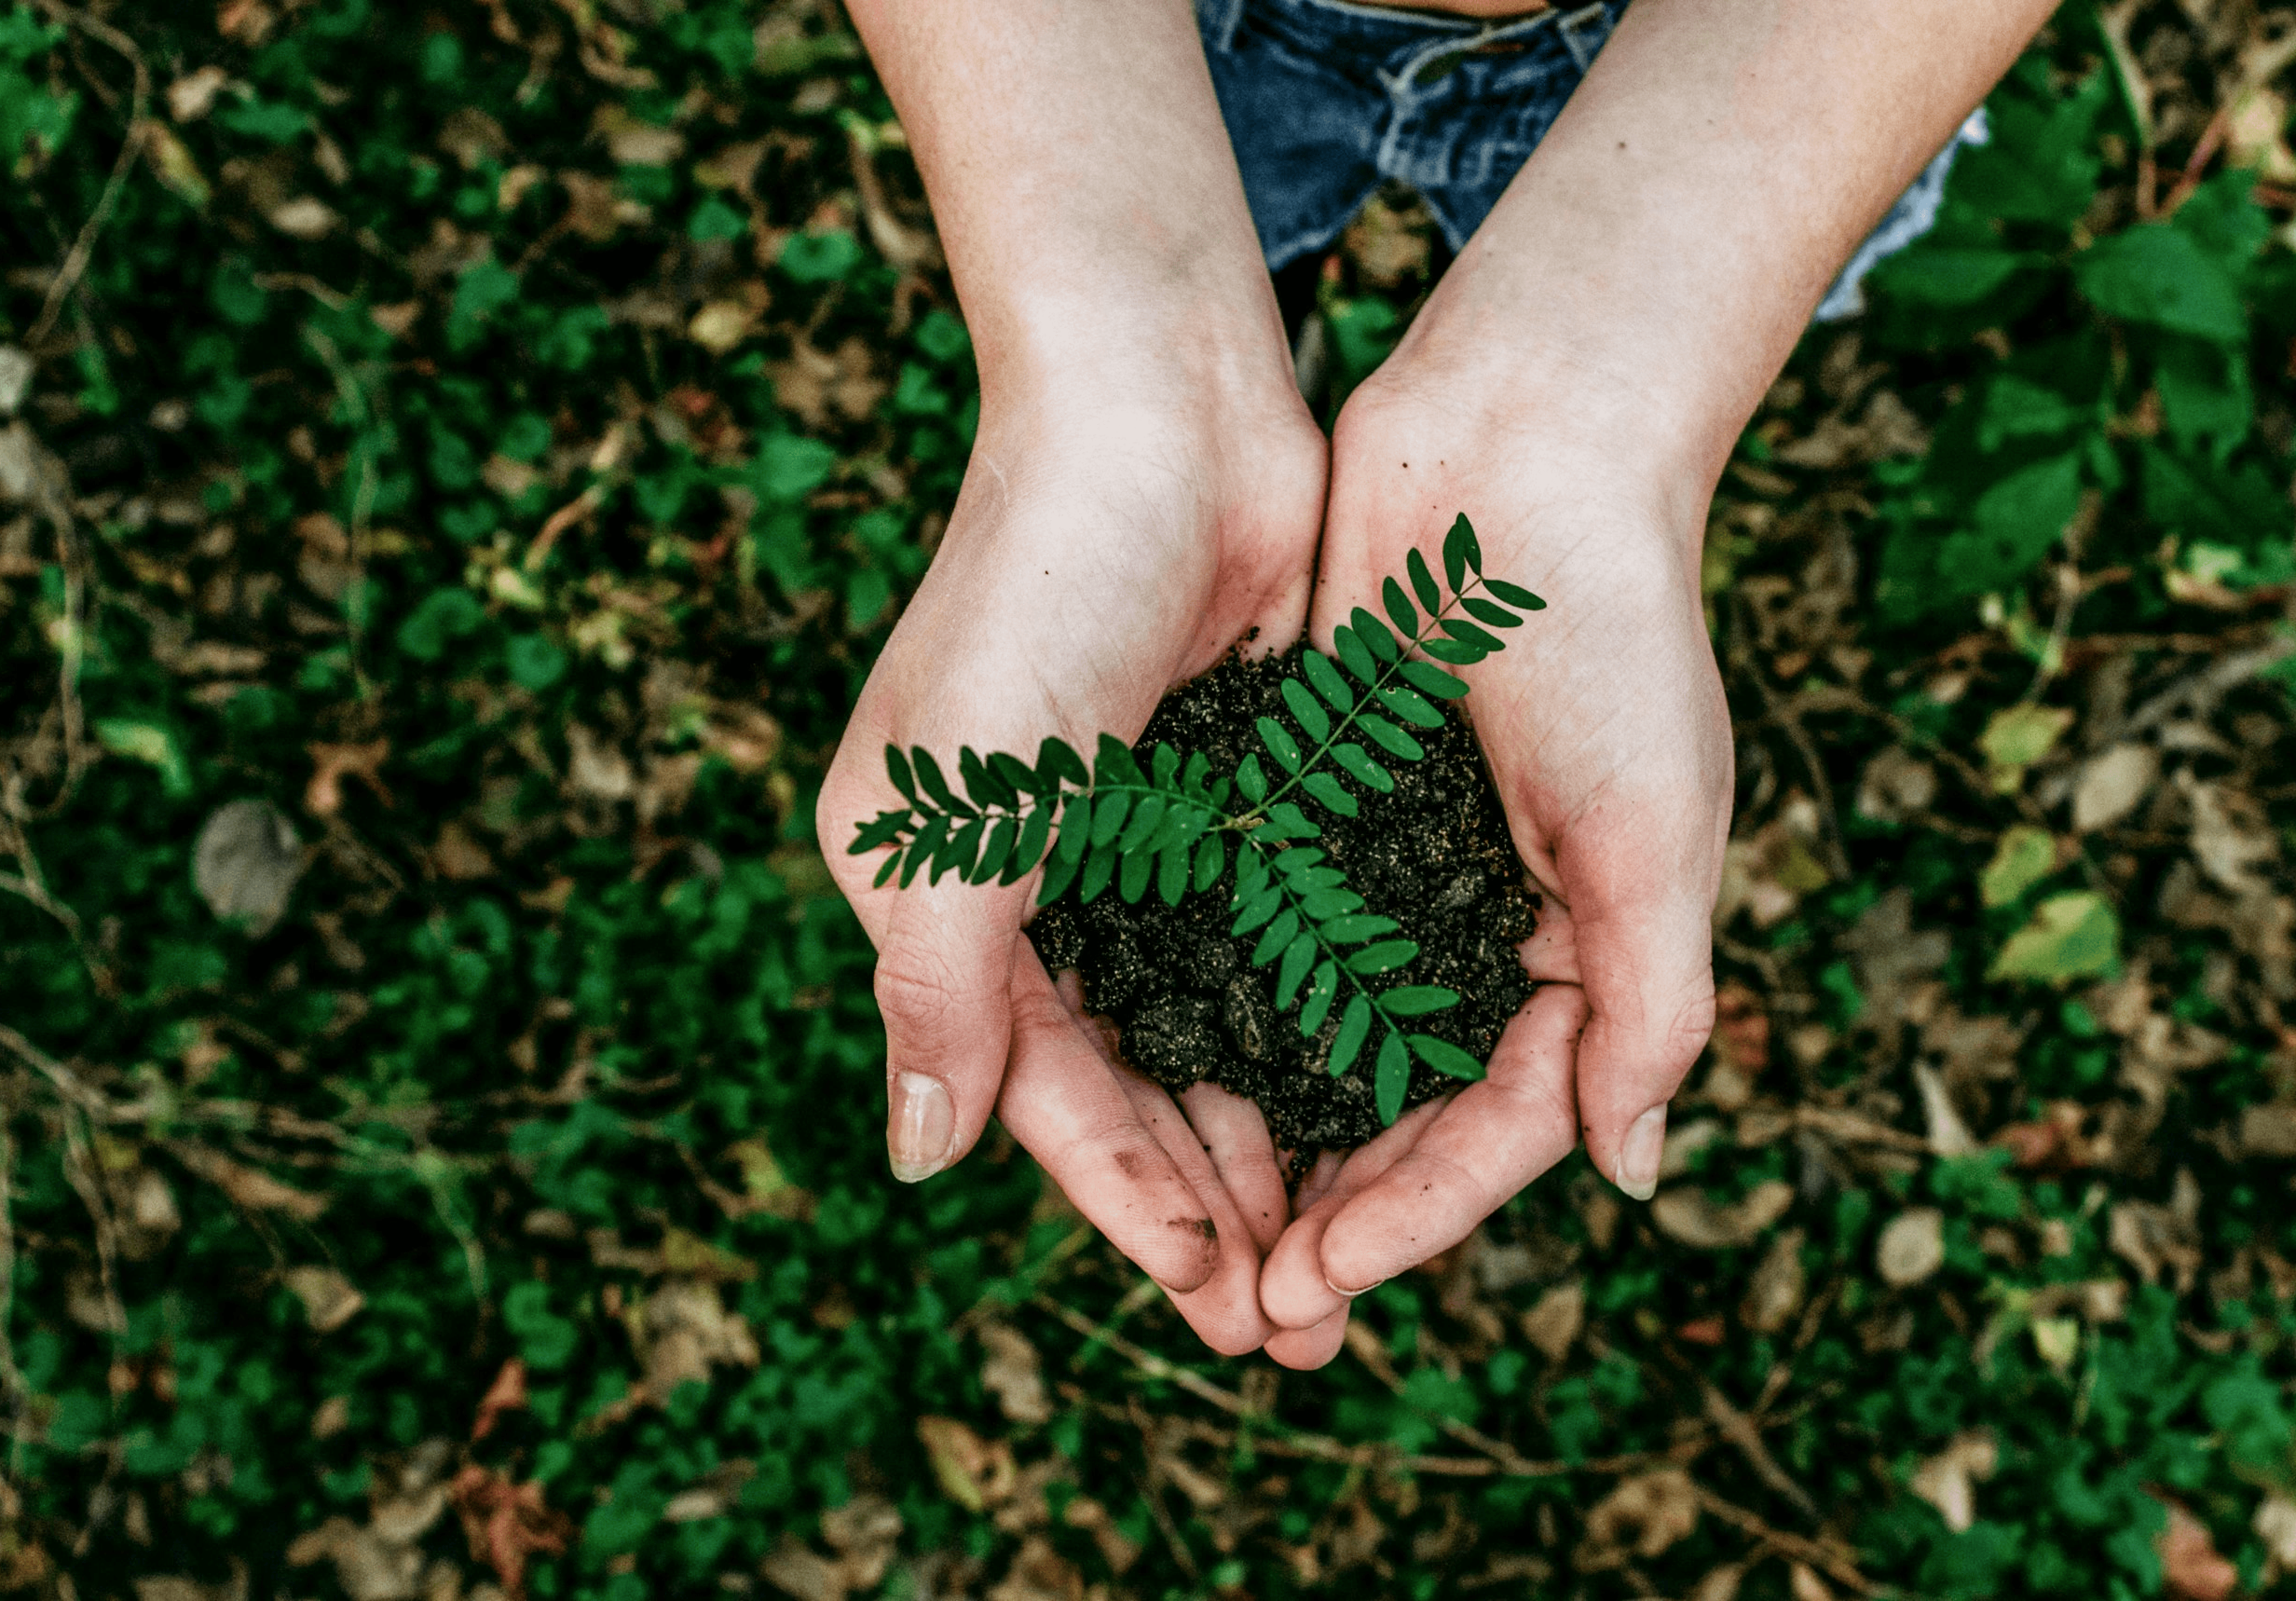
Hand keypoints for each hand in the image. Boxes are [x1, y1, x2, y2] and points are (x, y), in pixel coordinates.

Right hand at [818, 371, 1321, 1353]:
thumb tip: (919, 1160)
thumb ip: (939, 984)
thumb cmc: (1037, 589)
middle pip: (1132, 1084)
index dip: (1127, 1200)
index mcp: (944, 893)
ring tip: (1343, 1254)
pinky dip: (1315, 1032)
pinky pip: (1275, 949)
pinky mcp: (1236, 799)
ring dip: (1271, 1143)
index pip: (1042, 1089)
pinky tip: (1376, 1109)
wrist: (1161, 410)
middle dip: (1209, 1205)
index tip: (1215, 1299)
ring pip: (1212, 1034)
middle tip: (1296, 1325)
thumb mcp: (959, 802)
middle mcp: (1040, 883)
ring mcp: (1143, 844)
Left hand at [1257, 368, 1729, 1360]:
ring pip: (1318, 1044)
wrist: (1523, 447)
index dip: (1417, 1214)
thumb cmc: (1613, 633)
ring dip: (1265, 1141)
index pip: (1497, 1125)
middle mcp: (1479, 928)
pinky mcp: (1311, 806)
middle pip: (1400, 1111)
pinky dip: (1218, 1013)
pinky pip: (1260, 936)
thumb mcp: (1656, 831)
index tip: (1322, 1280)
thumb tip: (1632, 1174)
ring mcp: (1389, 871)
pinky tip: (1153, 1078)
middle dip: (1333, 1214)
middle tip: (1248, 1311)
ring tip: (1193, 1233)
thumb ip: (1650, 1005)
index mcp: (1579, 951)